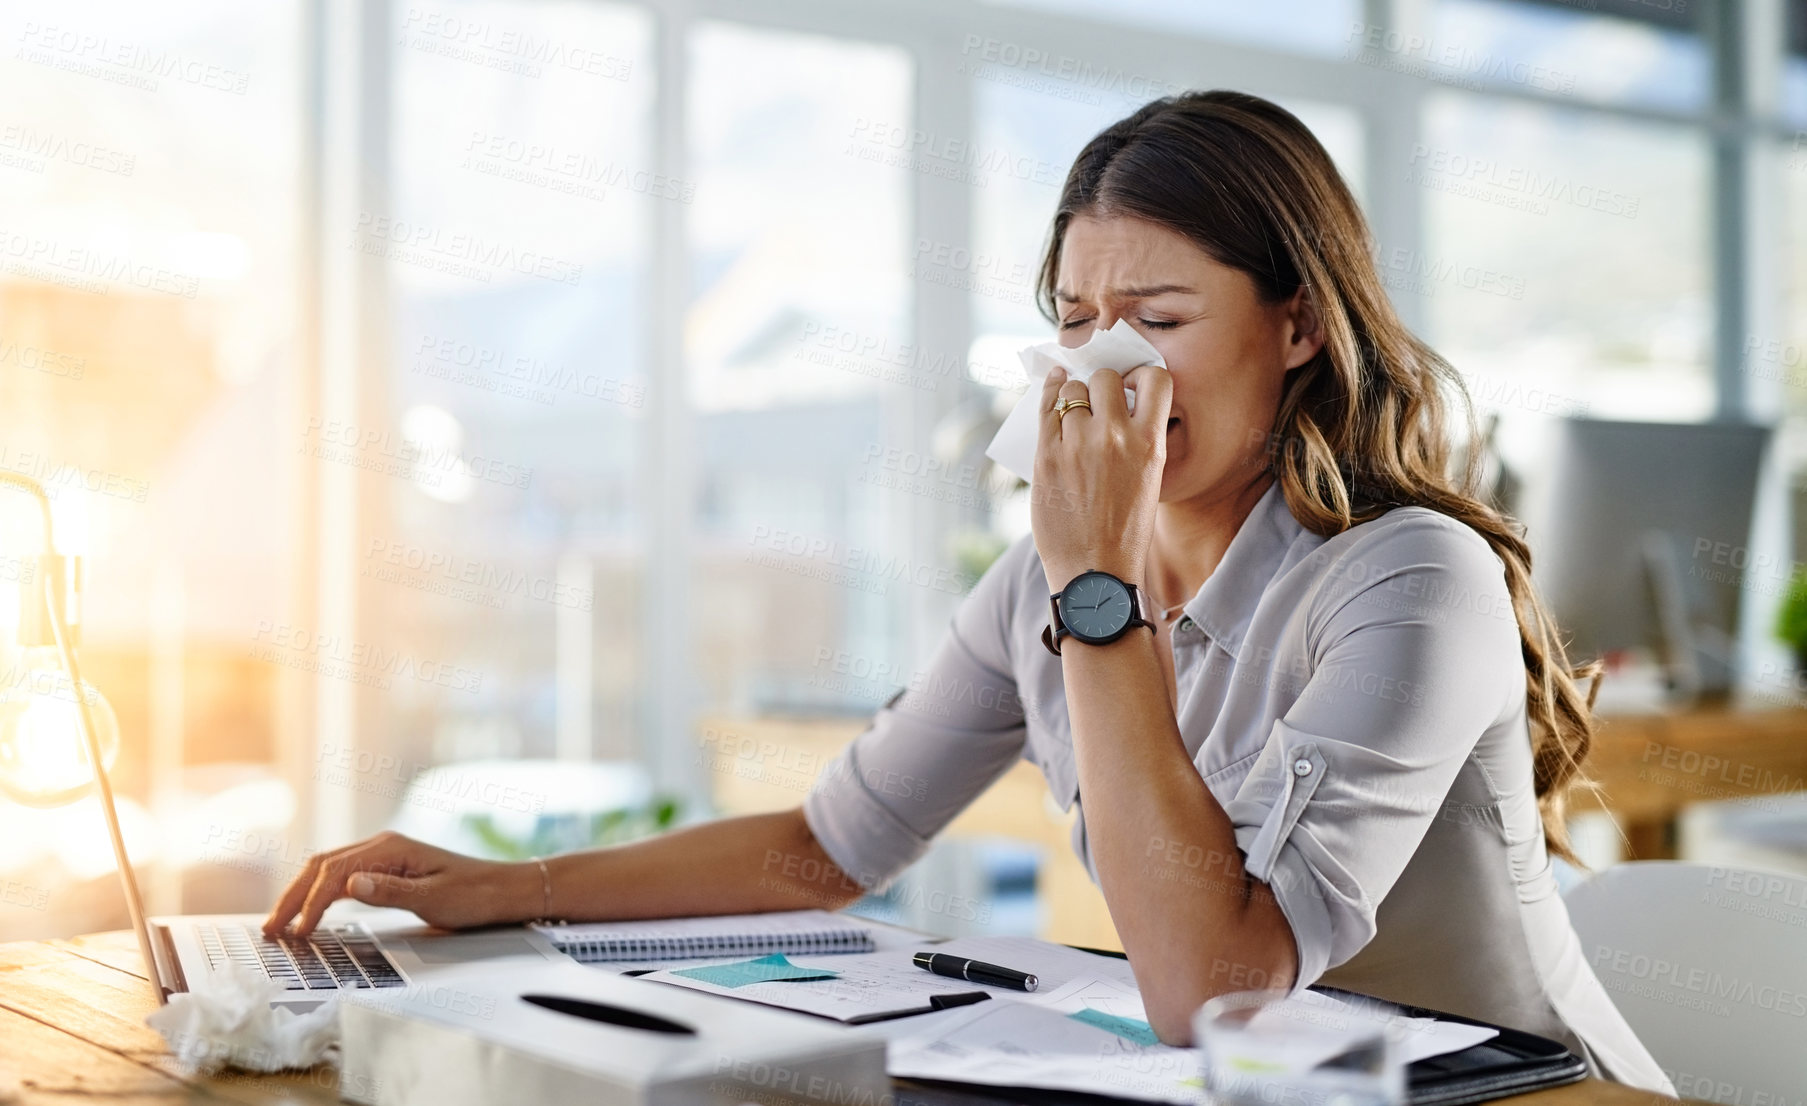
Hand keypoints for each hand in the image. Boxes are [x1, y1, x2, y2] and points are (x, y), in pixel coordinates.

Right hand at [262, 830, 535, 937]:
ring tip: (279, 924)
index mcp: (389, 848)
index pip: (334, 873)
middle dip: (292, 897)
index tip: (298, 933)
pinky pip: (341, 876)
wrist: (502, 889)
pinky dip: (319, 893)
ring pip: (326, 869)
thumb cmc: (474, 895)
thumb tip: (349, 884)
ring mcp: (382, 855)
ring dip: (300, 894)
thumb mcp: (434, 899)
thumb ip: (390, 892)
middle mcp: (382, 845)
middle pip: (320, 866)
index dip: (310, 904)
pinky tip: (310, 912)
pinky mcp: (386, 867)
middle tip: (270, 930)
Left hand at [1031, 365, 1171, 592]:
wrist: (1095, 572)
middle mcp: (1114, 436)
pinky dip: (1049, 394)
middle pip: (1105, 378)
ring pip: (1071, 390)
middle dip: (1101, 385)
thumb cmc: (1124, 533)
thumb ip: (1137, 441)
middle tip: (1097, 401)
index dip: (1142, 376)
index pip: (1156, 379)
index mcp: (1150, 444)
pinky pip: (1045, 408)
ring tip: (1074, 412)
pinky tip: (1053, 387)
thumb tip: (1114, 405)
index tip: (1131, 385)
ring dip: (1073, 396)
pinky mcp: (1046, 455)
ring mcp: (1077, 444)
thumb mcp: (1149, 481)